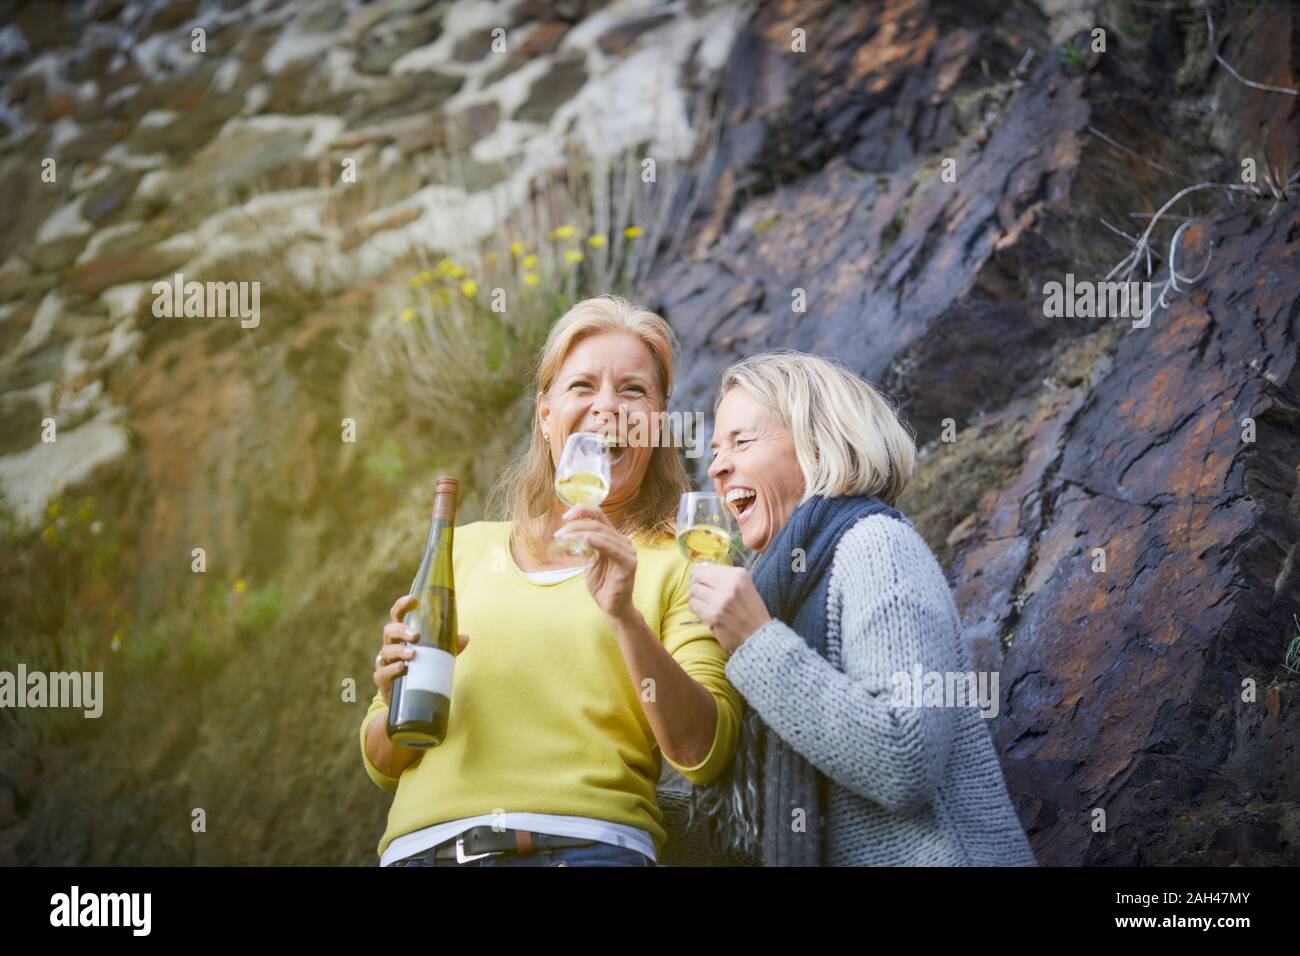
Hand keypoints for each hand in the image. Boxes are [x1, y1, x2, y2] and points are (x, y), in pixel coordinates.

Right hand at [374, 593, 469, 704]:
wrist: (407, 697)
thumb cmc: (420, 669)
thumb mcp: (435, 657)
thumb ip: (448, 648)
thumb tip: (465, 638)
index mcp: (402, 635)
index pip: (398, 615)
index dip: (402, 605)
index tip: (412, 599)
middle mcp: (390, 645)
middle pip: (389, 630)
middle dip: (401, 630)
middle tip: (416, 635)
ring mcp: (384, 661)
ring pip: (386, 651)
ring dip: (399, 651)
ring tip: (412, 654)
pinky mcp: (382, 679)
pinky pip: (383, 671)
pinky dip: (392, 669)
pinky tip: (402, 669)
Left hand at [555, 504, 637, 621]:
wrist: (612, 607)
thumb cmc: (601, 584)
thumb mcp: (589, 560)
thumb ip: (584, 546)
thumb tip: (568, 533)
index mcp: (613, 537)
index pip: (599, 515)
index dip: (582, 511)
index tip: (564, 517)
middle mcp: (622, 541)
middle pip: (597, 524)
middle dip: (575, 526)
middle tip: (559, 534)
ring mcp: (628, 551)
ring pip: (602, 533)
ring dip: (580, 533)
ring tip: (564, 538)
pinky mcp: (629, 563)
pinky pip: (612, 549)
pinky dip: (598, 542)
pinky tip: (586, 539)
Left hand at [687, 565, 770, 653]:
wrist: (758, 635)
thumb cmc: (750, 611)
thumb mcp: (743, 587)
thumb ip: (724, 578)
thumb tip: (696, 574)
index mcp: (738, 575)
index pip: (706, 568)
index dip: (698, 574)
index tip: (698, 580)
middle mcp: (729, 585)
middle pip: (697, 578)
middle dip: (695, 585)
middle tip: (699, 592)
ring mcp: (720, 600)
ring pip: (693, 592)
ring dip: (695, 598)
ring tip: (704, 603)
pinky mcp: (713, 615)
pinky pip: (693, 606)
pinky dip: (696, 608)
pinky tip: (705, 612)